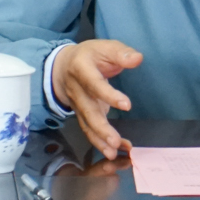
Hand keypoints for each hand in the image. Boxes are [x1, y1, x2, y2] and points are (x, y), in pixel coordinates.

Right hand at [52, 39, 142, 157]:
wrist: (62, 66)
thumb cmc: (89, 56)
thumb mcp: (104, 47)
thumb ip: (121, 53)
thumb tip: (137, 58)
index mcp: (82, 69)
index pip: (95, 84)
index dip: (109, 95)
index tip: (127, 105)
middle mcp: (77, 90)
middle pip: (88, 111)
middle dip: (101, 128)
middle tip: (115, 141)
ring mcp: (77, 105)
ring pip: (87, 124)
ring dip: (99, 140)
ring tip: (113, 152)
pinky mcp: (81, 115)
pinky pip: (89, 130)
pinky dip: (101, 142)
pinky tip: (114, 151)